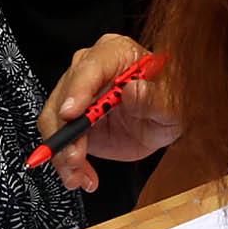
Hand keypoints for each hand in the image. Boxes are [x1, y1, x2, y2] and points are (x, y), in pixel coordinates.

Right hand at [38, 34, 179, 193]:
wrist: (163, 122)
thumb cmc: (169, 102)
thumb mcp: (172, 103)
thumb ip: (153, 98)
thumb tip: (133, 91)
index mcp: (115, 52)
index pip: (90, 67)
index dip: (78, 90)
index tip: (71, 114)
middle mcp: (90, 68)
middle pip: (65, 96)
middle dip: (66, 132)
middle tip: (76, 159)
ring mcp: (78, 94)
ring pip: (55, 121)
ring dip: (63, 152)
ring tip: (79, 176)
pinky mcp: (73, 119)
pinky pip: (60, 139)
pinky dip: (67, 162)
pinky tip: (82, 176)